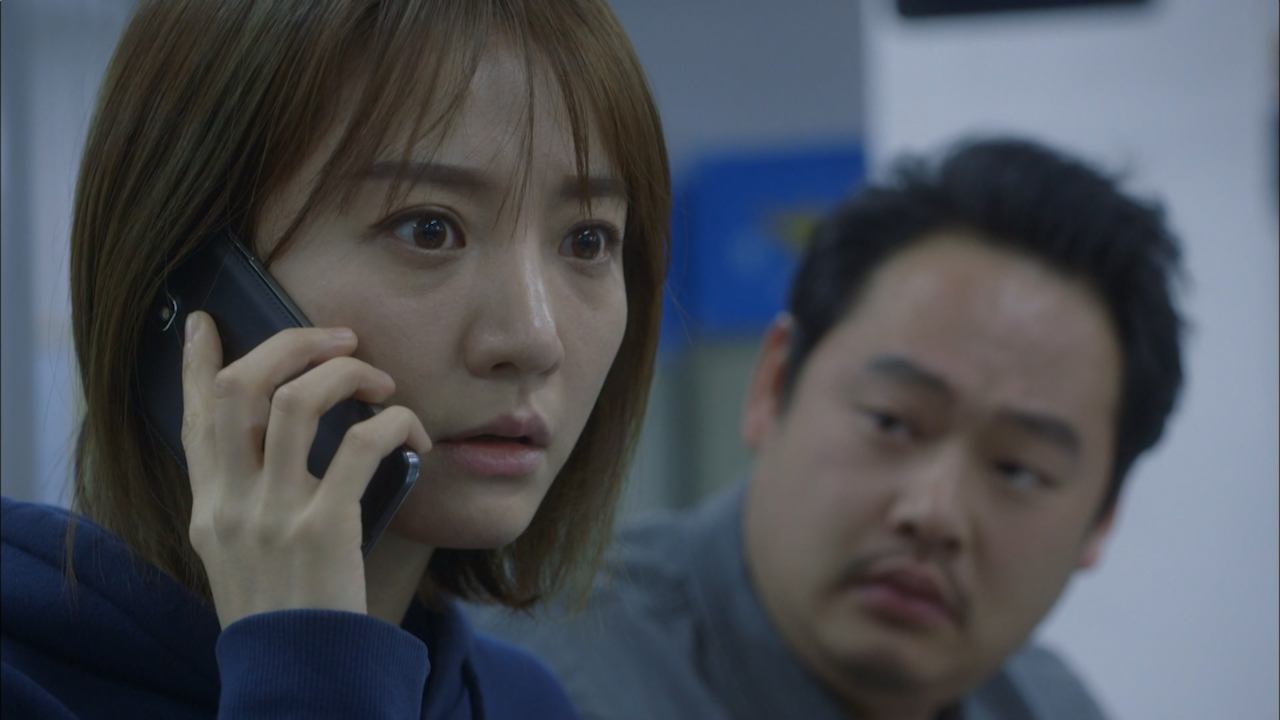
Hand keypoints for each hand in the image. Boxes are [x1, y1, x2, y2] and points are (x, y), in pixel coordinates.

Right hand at [179, 311, 430, 627]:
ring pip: (296, 402)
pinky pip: (362, 445)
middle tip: (336, 337)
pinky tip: (412, 432)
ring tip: (378, 380)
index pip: (191, 418)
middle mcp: (231, 504)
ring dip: (343, 374)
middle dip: (289, 344)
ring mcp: (273, 516)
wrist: (300, 678)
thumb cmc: (285, 612)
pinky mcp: (324, 531)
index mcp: (208, 508)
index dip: (194, 362)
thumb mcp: (242, 556)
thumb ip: (249, 499)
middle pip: (238, 388)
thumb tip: (284, 436)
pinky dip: (394, 422)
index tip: (206, 319)